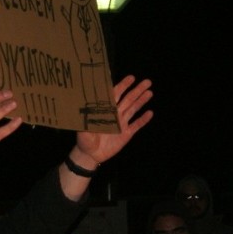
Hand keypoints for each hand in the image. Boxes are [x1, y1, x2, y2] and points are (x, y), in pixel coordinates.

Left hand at [57, 76, 152, 200]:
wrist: (91, 155)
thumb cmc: (85, 140)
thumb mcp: (83, 129)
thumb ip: (85, 119)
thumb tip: (82, 106)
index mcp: (105, 111)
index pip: (115, 95)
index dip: (123, 86)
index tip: (130, 78)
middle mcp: (115, 114)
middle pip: (128, 99)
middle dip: (137, 90)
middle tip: (147, 81)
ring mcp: (122, 123)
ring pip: (134, 109)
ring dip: (141, 100)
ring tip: (150, 92)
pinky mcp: (127, 134)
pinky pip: (136, 125)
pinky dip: (143, 119)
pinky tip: (150, 113)